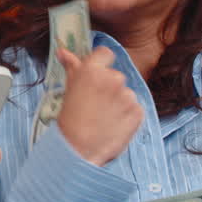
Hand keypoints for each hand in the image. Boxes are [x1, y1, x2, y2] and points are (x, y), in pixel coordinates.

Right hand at [55, 46, 142, 165]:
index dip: (102, 64)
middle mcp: (113, 79)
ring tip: (104, 118)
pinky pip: (135, 109)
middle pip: (115, 76)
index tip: (97, 77)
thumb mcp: (69, 89)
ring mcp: (127, 96)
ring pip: (126, 93)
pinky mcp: (138, 112)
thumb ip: (71, 66)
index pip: (105, 54)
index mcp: (93, 70)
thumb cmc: (70, 119)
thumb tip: (63, 51)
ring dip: (118, 103)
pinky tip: (113, 125)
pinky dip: (127, 116)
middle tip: (96, 104)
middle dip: (109, 87)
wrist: (77, 149)